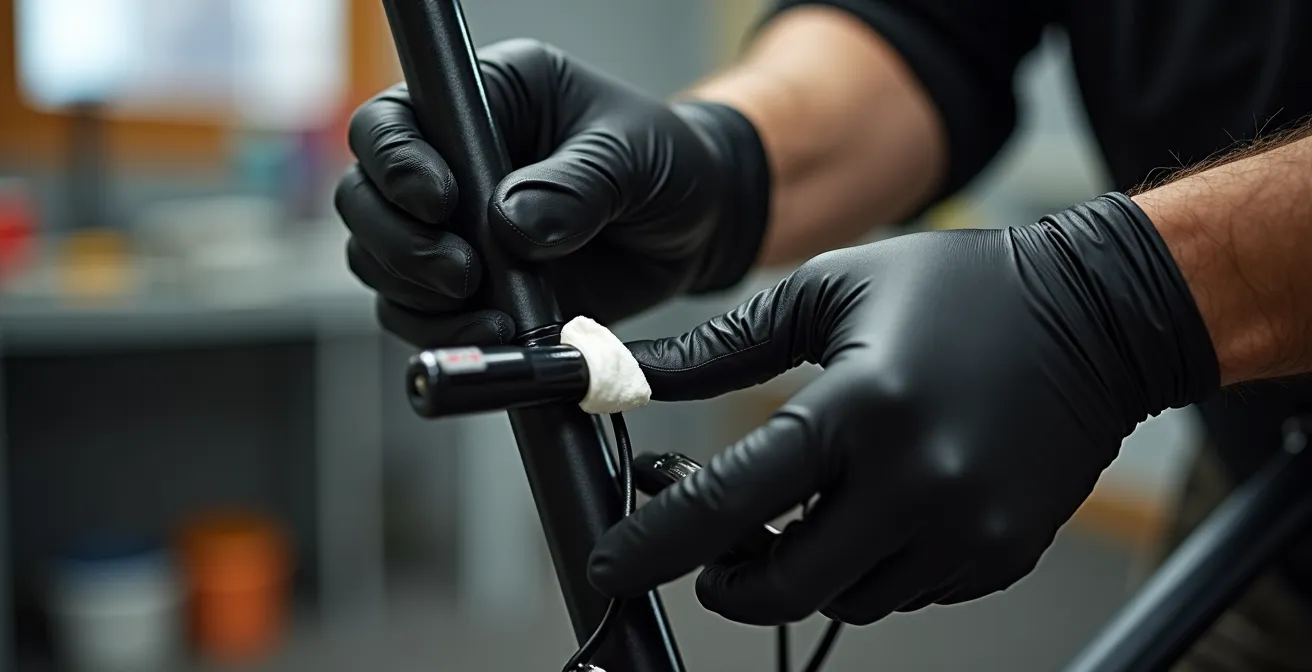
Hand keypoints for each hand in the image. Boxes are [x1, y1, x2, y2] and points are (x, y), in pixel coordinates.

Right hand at [335, 39, 769, 346]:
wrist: (695, 227)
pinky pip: (421, 315)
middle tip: (461, 274)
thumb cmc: (666, 162)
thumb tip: (513, 224)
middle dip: (398, 244)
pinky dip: (447, 331)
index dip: (396, 163)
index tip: (442, 203)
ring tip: (492, 311)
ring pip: (380, 264)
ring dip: (418, 297)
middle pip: (363, 199)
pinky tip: (500, 331)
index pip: (392, 120)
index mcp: (482, 100)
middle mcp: (450, 162)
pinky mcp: (469, 286)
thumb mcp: (634, 155)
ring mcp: (453, 229)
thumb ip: (579, 184)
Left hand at [588, 193, 1219, 624]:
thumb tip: (639, 373)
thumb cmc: (962, 289)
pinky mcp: (1000, 553)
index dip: (655, 544)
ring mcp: (968, 529)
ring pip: (844, 598)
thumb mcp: (831, 290)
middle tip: (707, 549)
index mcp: (865, 406)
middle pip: (785, 584)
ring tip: (801, 505)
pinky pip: (905, 589)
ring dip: (802, 568)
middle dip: (726, 578)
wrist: (1099, 316)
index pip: (731, 503)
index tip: (612, 565)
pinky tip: (872, 504)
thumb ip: (725, 344)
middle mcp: (919, 482)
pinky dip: (867, 564)